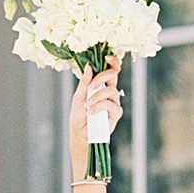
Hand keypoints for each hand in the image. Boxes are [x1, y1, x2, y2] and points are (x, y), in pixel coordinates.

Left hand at [68, 58, 122, 175]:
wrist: (80, 135)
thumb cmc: (78, 117)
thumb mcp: (78, 97)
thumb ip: (84, 83)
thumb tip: (89, 66)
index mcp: (101, 86)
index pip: (112, 70)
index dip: (113, 61)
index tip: (107, 57)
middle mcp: (110, 93)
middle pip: (114, 75)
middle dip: (101, 77)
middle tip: (91, 87)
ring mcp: (114, 102)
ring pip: (111, 90)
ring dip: (97, 97)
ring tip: (87, 106)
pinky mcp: (116, 114)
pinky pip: (111, 104)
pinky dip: (100, 106)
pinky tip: (92, 113)